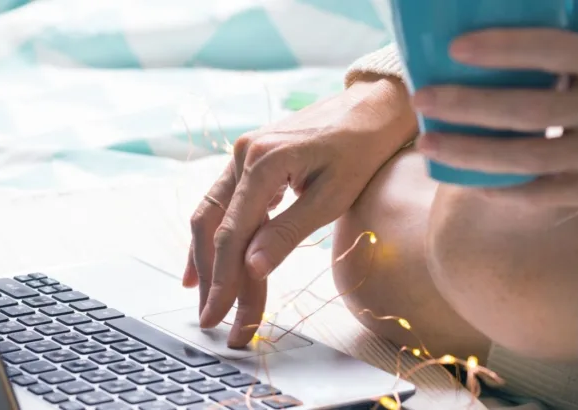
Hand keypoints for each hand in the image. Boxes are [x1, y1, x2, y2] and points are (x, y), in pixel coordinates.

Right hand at [185, 75, 415, 346]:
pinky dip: (217, 236)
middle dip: (211, 277)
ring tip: (203, 299)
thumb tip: (251, 268)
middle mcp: (243, 155)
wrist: (373, 108)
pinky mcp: (250, 160)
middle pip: (212, 225)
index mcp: (263, 162)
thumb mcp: (332, 197)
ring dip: (207, 259)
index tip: (220, 316)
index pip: (233, 234)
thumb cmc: (361, 150)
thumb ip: (287, 232)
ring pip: (212, 215)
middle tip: (211, 319)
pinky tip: (207, 262)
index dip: (224, 280)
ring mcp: (243, 155)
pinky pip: (224, 203)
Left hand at [411, 29, 577, 215]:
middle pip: (529, 107)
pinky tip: (469, 182)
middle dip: (467, 104)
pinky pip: (544, 193)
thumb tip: (479, 49)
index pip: (551, 47)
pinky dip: (503, 188)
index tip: (455, 48)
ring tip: (429, 146)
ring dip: (471, 153)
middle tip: (423, 99)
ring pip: (529, 157)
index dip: (503, 47)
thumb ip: (561, 56)